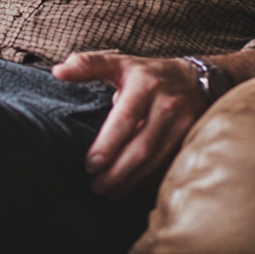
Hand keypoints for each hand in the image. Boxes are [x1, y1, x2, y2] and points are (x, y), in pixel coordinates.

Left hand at [52, 52, 207, 198]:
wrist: (196, 78)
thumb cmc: (146, 72)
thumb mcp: (119, 62)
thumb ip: (88, 65)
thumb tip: (58, 71)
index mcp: (144, 83)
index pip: (124, 119)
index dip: (107, 145)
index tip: (89, 165)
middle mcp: (166, 102)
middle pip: (140, 145)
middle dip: (116, 171)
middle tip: (95, 186)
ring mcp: (182, 121)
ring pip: (154, 158)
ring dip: (129, 179)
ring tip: (107, 191)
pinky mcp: (191, 137)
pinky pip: (166, 163)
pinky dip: (145, 178)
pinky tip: (129, 186)